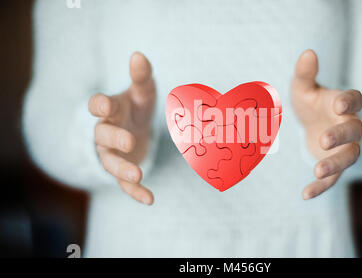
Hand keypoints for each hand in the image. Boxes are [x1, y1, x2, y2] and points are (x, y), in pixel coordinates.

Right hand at [88, 52, 155, 204]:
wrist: (133, 129)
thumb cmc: (136, 108)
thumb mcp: (142, 92)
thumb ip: (141, 77)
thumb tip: (139, 54)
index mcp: (110, 110)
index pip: (98, 106)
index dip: (100, 106)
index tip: (104, 105)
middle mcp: (106, 133)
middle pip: (103, 136)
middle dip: (114, 139)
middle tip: (128, 141)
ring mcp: (112, 154)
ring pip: (111, 163)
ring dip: (123, 170)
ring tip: (138, 175)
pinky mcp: (123, 172)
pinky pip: (125, 185)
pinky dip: (135, 192)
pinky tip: (150, 199)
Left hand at [291, 50, 361, 199]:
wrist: (314, 125)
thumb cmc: (311, 103)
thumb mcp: (303, 88)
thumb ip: (305, 73)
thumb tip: (308, 52)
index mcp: (344, 104)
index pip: (355, 99)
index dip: (349, 102)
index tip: (337, 104)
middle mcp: (350, 126)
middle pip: (355, 131)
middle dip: (341, 135)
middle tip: (324, 139)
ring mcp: (345, 148)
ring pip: (348, 157)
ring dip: (335, 164)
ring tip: (317, 171)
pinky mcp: (335, 167)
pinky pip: (333, 179)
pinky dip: (320, 187)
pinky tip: (305, 194)